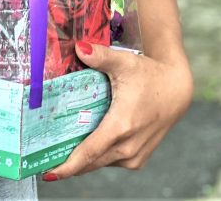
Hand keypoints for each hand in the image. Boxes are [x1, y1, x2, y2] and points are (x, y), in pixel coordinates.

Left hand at [43, 40, 192, 179]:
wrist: (177, 89)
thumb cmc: (150, 76)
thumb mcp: (124, 62)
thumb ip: (100, 56)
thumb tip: (79, 47)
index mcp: (121, 127)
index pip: (88, 153)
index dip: (67, 166)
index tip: (48, 173)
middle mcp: (128, 147)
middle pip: (90, 162)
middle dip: (67, 164)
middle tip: (43, 159)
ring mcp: (135, 155)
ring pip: (100, 162)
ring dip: (82, 159)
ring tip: (58, 151)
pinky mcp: (138, 157)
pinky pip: (110, 160)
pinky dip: (96, 156)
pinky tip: (83, 146)